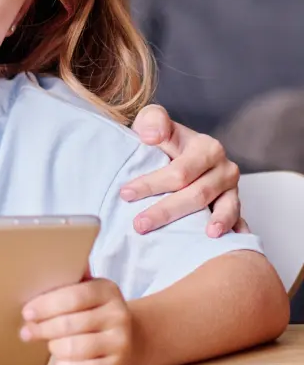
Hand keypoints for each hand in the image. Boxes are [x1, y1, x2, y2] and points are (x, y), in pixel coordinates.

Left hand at [20, 277, 132, 364]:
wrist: (129, 337)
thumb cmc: (92, 310)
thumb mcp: (85, 288)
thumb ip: (64, 281)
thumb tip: (31, 274)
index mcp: (107, 290)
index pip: (73, 296)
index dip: (46, 305)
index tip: (26, 312)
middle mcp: (118, 315)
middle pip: (70, 324)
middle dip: (42, 329)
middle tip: (27, 332)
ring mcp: (121, 343)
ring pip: (74, 348)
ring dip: (54, 347)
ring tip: (49, 344)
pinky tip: (60, 363)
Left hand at [125, 104, 243, 236]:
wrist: (179, 147)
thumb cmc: (164, 136)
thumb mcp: (154, 119)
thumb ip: (153, 120)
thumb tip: (151, 136)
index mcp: (207, 148)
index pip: (179, 171)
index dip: (152, 184)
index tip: (126, 194)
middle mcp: (225, 169)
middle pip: (197, 194)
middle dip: (166, 211)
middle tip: (139, 224)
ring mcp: (232, 189)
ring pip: (221, 210)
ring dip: (206, 226)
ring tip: (198, 238)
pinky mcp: (235, 205)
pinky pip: (238, 221)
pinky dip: (234, 232)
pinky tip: (227, 245)